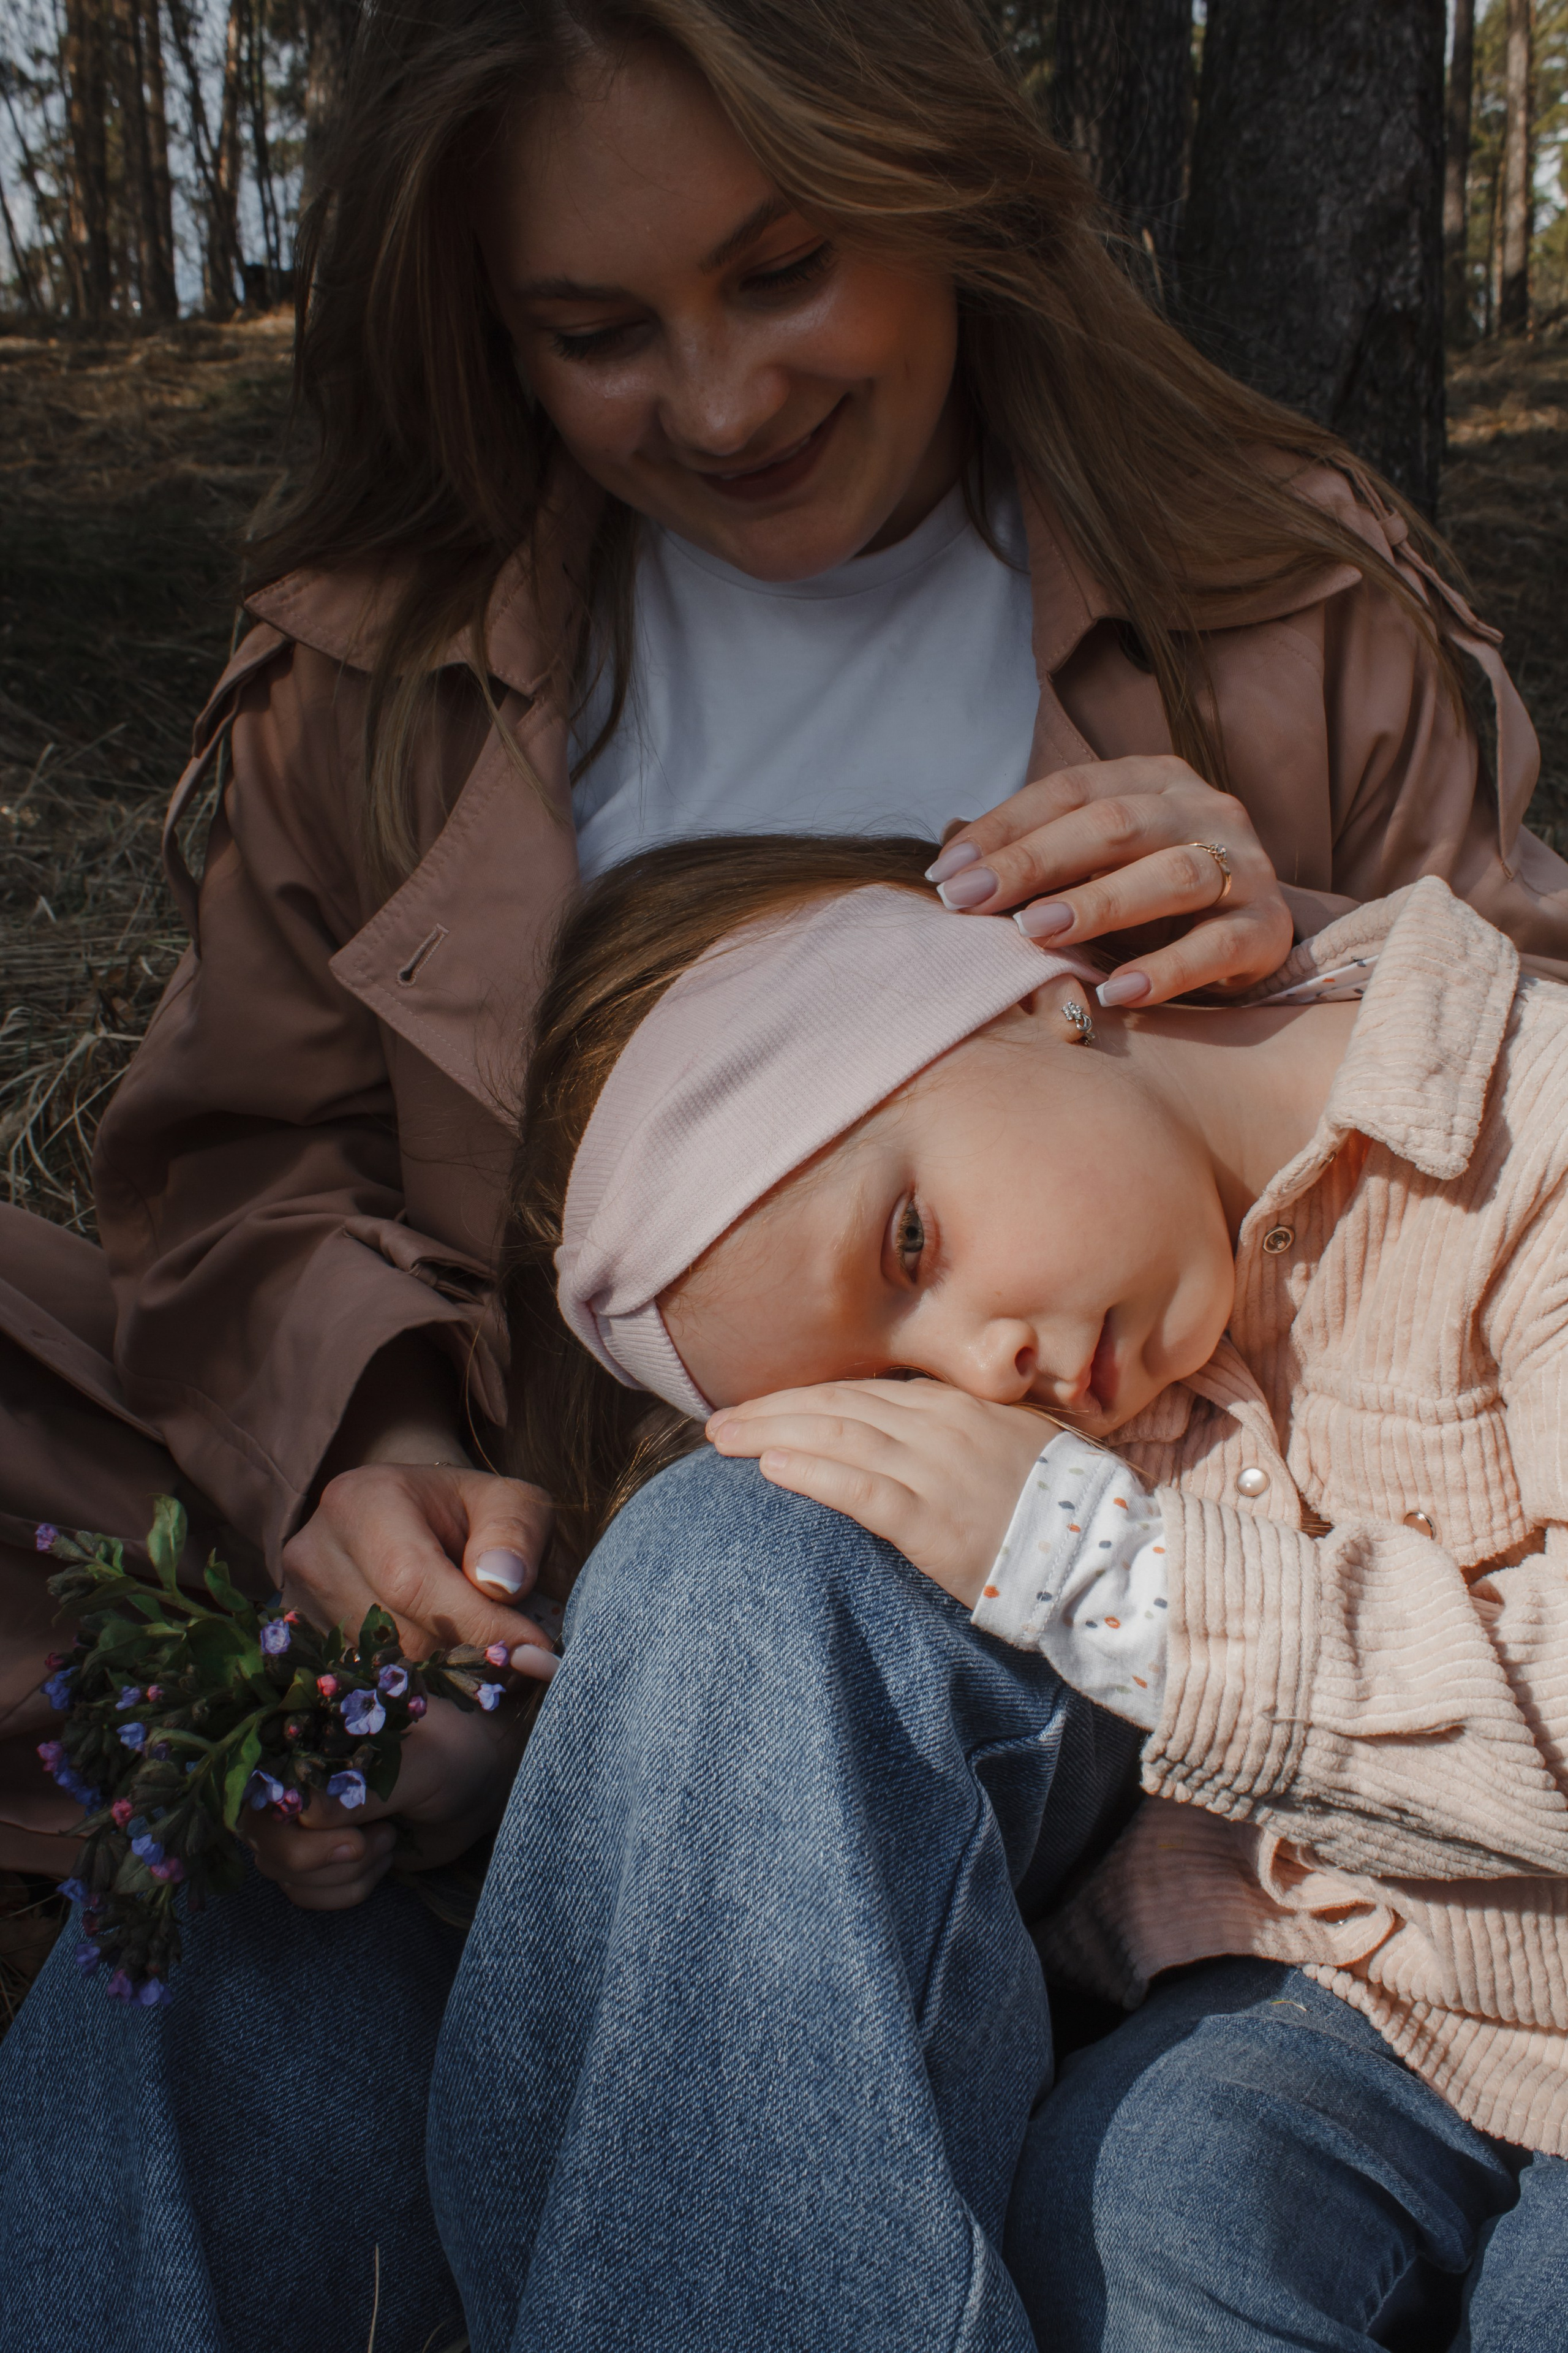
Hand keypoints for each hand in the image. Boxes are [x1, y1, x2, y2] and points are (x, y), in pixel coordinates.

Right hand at [245, 1690, 526, 1909]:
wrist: (482, 1784)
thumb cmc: (456, 1755)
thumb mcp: (423, 1764)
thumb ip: (367, 1789)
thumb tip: (305, 1814)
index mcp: (310, 1736)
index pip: (258, 1781)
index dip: (283, 1816)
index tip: (344, 1829)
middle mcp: (296, 1778)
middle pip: (263, 1836)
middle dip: (314, 1855)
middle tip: (373, 1842)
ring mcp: (304, 1821)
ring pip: (283, 1871)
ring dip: (341, 1872)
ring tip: (388, 1840)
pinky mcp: (322, 1856)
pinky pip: (305, 1892)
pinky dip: (347, 1889)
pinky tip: (384, 1859)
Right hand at [281, 1463, 557, 1672]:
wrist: (413, 1514)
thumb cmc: (468, 1510)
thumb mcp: (511, 1502)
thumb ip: (516, 1535)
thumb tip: (502, 1584)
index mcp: (361, 1501)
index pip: (413, 1582)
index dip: (477, 1626)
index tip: (534, 1653)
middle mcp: (316, 1550)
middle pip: (399, 1634)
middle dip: (468, 1651)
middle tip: (520, 1654)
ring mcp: (301, 1600)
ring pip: (387, 1668)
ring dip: (446, 1671)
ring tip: (483, 1646)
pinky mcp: (306, 1641)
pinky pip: (371, 1683)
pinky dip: (419, 1682)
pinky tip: (447, 1661)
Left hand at [707, 1381, 1050, 1608]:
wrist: (1098, 1554)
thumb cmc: (1054, 1504)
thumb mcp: (1008, 1444)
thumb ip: (957, 1428)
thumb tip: (904, 1425)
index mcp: (956, 1405)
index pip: (863, 1390)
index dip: (805, 1395)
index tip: (761, 1406)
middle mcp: (941, 1427)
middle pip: (837, 1405)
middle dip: (772, 1410)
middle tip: (718, 1421)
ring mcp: (936, 1471)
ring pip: (837, 1438)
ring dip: (772, 1434)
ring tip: (724, 1440)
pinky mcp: (931, 1521)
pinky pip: (860, 1490)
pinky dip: (812, 1473)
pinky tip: (771, 1468)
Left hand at [929, 756, 1293, 1004]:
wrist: (1251, 935)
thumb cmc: (1151, 898)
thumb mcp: (1096, 863)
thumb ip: (1037, 853)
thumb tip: (949, 848)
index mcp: (1155, 780)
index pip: (1069, 790)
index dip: (1004, 828)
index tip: (946, 874)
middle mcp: (1206, 810)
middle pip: (1114, 825)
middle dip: (1033, 863)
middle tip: (970, 902)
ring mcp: (1246, 867)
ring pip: (1172, 875)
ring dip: (1098, 904)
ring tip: (1037, 933)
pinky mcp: (1267, 929)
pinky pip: (1216, 946)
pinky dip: (1165, 971)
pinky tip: (1116, 993)